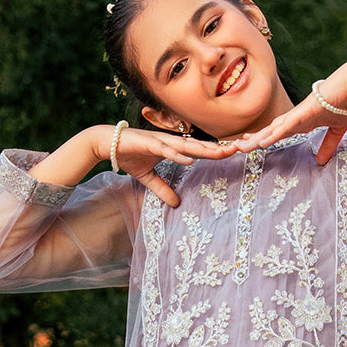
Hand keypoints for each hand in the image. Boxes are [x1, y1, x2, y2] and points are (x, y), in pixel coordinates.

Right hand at [105, 126, 237, 206]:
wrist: (108, 144)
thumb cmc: (129, 156)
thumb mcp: (148, 178)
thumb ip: (163, 189)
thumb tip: (176, 204)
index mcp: (173, 148)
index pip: (199, 150)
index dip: (215, 152)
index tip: (233, 154)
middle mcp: (170, 142)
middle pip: (199, 146)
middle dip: (218, 148)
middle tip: (239, 149)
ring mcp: (160, 141)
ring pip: (187, 146)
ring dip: (204, 149)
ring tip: (221, 153)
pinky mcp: (149, 143)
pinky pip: (166, 150)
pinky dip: (178, 154)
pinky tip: (190, 158)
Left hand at [234, 63, 346, 165]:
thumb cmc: (343, 102)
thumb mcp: (335, 130)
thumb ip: (327, 145)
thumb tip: (321, 162)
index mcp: (300, 122)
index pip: (276, 132)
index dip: (261, 138)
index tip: (247, 144)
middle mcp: (294, 118)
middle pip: (268, 132)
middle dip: (252, 140)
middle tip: (234, 147)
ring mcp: (297, 115)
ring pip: (272, 130)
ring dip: (256, 139)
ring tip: (240, 148)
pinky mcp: (303, 112)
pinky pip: (285, 126)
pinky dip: (274, 135)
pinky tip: (262, 143)